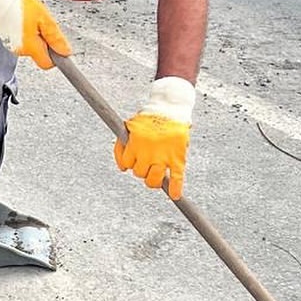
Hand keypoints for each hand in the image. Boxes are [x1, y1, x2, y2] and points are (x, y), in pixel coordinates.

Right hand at [0, 0, 70, 70]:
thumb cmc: (20, 5)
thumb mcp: (44, 19)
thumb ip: (55, 37)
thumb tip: (65, 52)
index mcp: (30, 47)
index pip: (47, 64)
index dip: (55, 56)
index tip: (56, 44)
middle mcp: (20, 51)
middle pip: (39, 53)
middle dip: (44, 41)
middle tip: (42, 25)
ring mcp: (12, 46)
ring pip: (31, 46)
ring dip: (35, 36)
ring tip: (31, 20)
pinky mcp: (7, 40)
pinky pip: (22, 41)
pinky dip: (25, 33)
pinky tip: (23, 20)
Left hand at [114, 77, 195, 198]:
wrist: (170, 105)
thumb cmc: (149, 116)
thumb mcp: (131, 125)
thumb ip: (124, 142)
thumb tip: (122, 166)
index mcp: (134, 143)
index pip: (126, 164)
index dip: (128, 163)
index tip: (131, 162)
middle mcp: (147, 152)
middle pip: (139, 173)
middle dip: (141, 169)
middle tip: (147, 163)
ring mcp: (163, 156)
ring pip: (153, 179)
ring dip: (153, 180)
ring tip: (156, 176)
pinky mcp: (178, 157)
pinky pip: (177, 177)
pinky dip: (176, 187)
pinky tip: (175, 195)